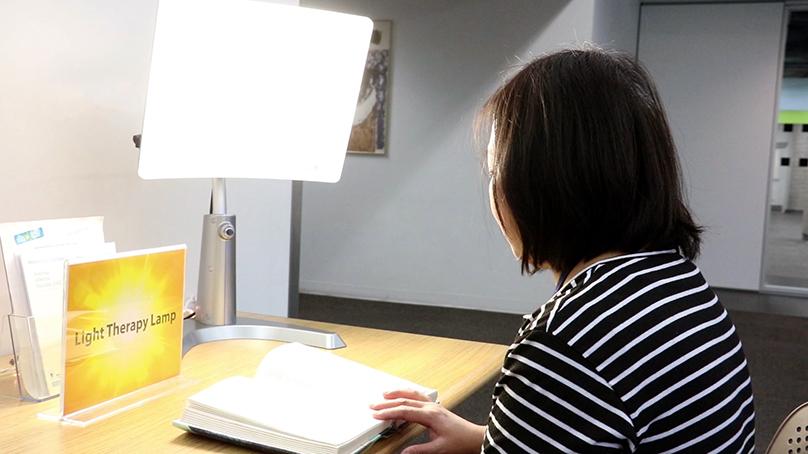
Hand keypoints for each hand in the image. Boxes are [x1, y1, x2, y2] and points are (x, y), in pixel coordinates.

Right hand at [370, 389, 484, 453]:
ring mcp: (434, 406)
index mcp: (430, 415)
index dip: (389, 413)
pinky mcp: (436, 408)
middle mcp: (431, 407)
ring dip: (397, 394)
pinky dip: (408, 394)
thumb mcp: (439, 449)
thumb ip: (420, 450)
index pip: (404, 411)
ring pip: (412, 394)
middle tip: (373, 406)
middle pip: (405, 401)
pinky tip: (404, 395)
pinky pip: (419, 396)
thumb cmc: (460, 441)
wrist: (474, 437)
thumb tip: (404, 453)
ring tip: (384, 395)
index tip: (376, 415)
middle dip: (388, 403)